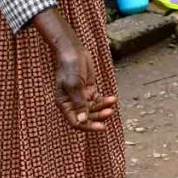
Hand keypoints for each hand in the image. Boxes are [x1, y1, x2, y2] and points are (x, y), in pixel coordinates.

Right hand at [32, 9, 116, 131]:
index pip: (76, 122)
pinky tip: (112, 98)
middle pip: (86, 117)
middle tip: (110, 112)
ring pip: (93, 109)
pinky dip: (104, 101)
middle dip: (98, 116)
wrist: (73, 50)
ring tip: (112, 102)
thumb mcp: (74, 84)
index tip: (101, 127)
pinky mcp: (88, 90)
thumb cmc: (70, 66)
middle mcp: (72, 103)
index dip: (88, 126)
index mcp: (64, 104)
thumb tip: (82, 121)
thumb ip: (79, 103)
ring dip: (103, 108)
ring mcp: (81, 97)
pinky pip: (97, 100)